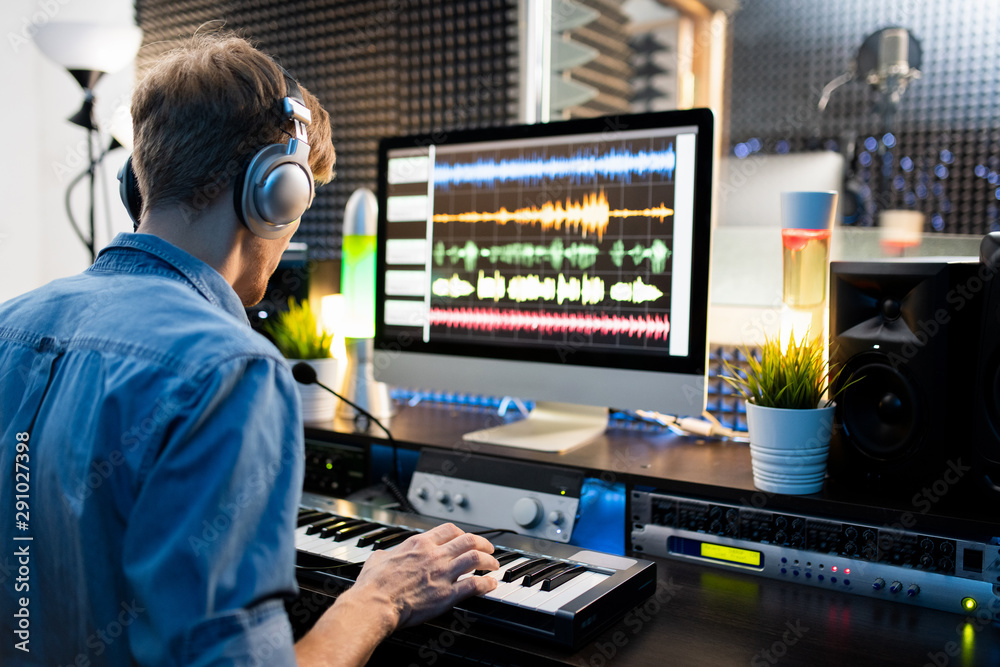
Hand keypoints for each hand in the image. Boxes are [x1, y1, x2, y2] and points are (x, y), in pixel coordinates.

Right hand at [350, 523, 498, 628]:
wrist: (375, 604)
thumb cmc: (373, 585)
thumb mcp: (377, 559)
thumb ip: (387, 553)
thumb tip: (383, 555)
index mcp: (419, 544)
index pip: (449, 529)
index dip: (462, 532)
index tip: (466, 538)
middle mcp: (434, 555)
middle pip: (468, 540)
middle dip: (483, 544)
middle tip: (489, 549)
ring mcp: (442, 574)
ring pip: (476, 559)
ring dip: (489, 561)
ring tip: (494, 565)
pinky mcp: (447, 595)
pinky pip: (474, 585)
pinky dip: (486, 583)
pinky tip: (490, 584)